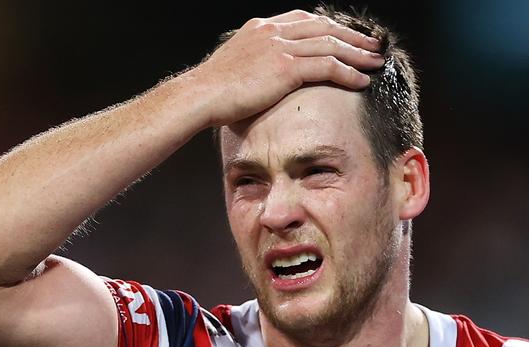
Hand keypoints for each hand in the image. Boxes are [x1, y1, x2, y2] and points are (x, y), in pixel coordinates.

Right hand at [191, 10, 383, 126]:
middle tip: (372, 46)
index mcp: (261, 28)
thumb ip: (254, 62)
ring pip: (330, 45)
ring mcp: (280, 47)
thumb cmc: (212, 90)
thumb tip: (263, 77)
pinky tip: (361, 80)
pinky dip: (348, 72)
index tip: (345, 37)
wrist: (200, 95)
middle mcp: (273, 31)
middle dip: (352, 37)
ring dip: (357, 54)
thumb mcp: (234, 65)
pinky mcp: (285, 67)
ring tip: (375, 63)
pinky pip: (326, 66)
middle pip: (324, 28)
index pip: (305, 20)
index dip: (330, 28)